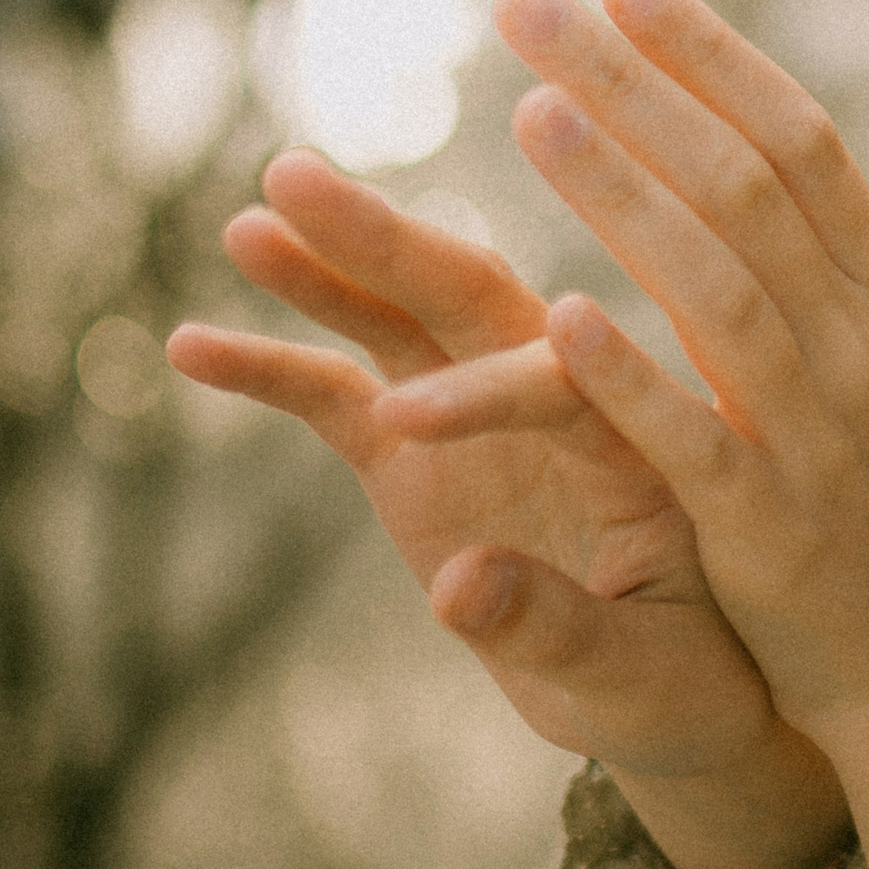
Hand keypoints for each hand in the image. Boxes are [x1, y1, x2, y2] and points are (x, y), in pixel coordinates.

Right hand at [166, 150, 852, 868]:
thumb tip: (457, 589)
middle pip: (481, 303)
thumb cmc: (679, 683)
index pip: (570, 388)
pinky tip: (189, 345)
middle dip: (391, 244)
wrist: (666, 691)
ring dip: (332, 268)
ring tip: (249, 222)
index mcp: (647, 442)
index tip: (407, 422)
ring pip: (407, 320)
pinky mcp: (420, 453)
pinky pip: (341, 394)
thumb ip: (557, 630)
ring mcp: (485, 417)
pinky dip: (276, 367)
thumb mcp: (639, 679)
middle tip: (299, 178)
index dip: (493, 400)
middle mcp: (564, 400)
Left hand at [446, 0, 868, 868]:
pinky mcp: (772, 533)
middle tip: (528, 5)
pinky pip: (697, 441)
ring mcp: (821, 438)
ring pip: (720, 288)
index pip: (802, 146)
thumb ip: (823, 286)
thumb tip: (760, 172)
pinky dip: (636, 376)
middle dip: (637, 85)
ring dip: (626, 194)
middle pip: (747, 186)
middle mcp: (861, 350)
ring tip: (529, 114)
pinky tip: (562, 312)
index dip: (710, 57)